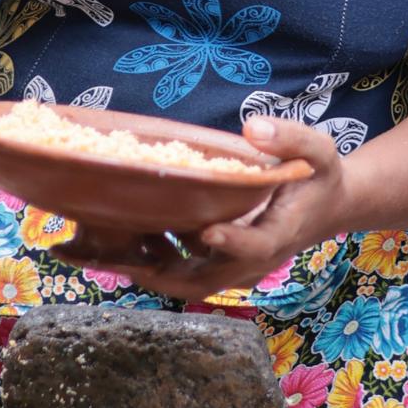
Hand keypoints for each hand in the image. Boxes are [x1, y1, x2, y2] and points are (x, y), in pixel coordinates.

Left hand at [57, 117, 346, 302]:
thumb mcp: (317, 150)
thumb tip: (252, 127)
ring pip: (178, 280)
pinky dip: (138, 258)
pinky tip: (99, 236)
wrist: (322, 207)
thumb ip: (289, 138)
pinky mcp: (210, 260)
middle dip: (154, 272)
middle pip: (200, 280)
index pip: (252, 246)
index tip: (205, 232)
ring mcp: (227, 266)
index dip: (229, 243)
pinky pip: (172, 267)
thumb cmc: (318, 176)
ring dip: (133, 268)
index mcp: (277, 236)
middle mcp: (248, 261)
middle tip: (109, 256)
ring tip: (85, 249)